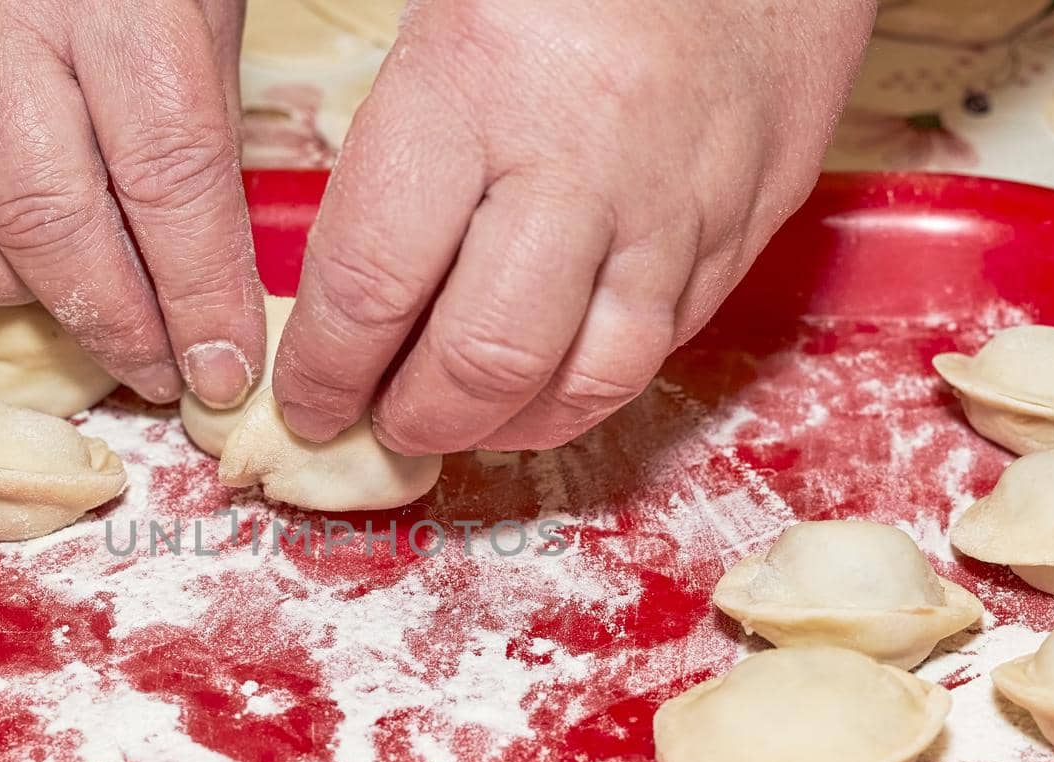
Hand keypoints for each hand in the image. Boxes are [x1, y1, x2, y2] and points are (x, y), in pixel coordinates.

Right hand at [0, 0, 264, 406]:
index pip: (170, 183)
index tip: (222, 369)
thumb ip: (197, 124)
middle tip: (153, 365)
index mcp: (118, 5)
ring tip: (59, 296)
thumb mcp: (196, 5)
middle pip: (46, 224)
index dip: (202, 297)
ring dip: (5, 291)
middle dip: (112, 323)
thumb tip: (208, 277)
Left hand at [272, 0, 876, 451]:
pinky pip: (659, 351)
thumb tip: (337, 296)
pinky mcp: (746, 225)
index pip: (371, 283)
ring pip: (583, 380)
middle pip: (481, 358)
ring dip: (503, 427)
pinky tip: (542, 386)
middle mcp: (583, 160)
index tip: (307, 401)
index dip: (325, 371)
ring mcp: (678, 203)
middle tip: (379, 421)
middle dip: (413, 417)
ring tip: (458, 421)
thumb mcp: (444, 14)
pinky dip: (584, 391)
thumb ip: (390, 153)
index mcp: (477, 82)